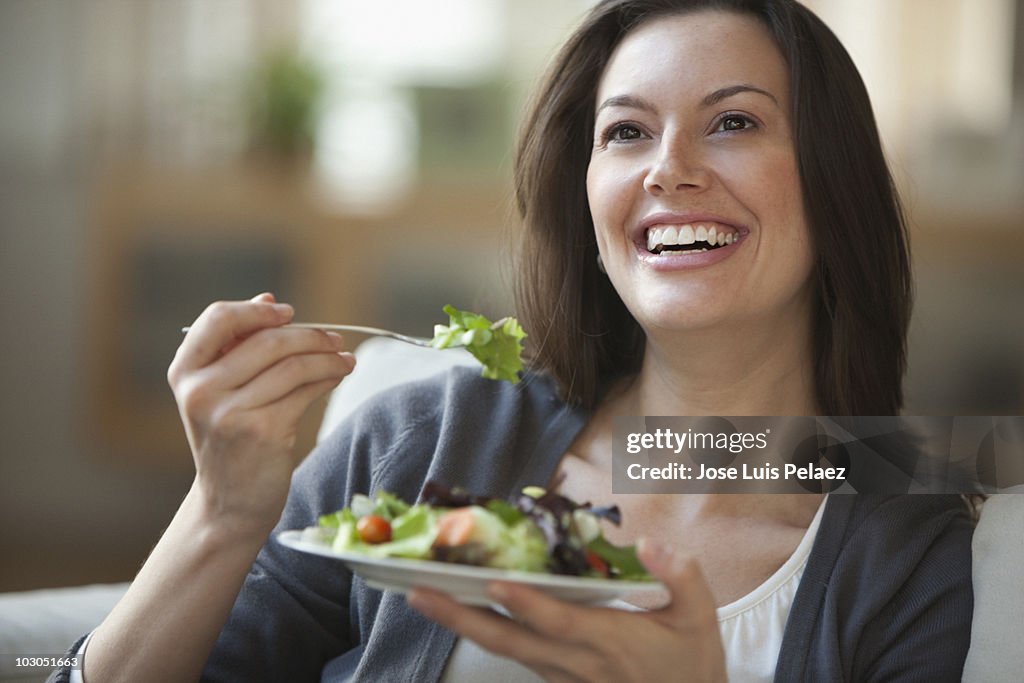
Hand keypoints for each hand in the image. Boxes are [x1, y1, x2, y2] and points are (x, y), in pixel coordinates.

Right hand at [167, 293, 355, 535]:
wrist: (229, 502)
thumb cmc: (230, 438)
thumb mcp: (220, 391)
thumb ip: (239, 345)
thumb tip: (270, 300)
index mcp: (185, 371)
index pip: (219, 318)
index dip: (257, 311)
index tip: (288, 313)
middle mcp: (201, 390)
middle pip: (268, 340)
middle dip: (310, 336)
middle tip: (334, 339)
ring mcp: (231, 412)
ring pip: (294, 365)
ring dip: (328, 357)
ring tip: (344, 359)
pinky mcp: (263, 432)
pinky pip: (306, 390)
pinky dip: (329, 378)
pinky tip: (338, 376)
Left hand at [408, 539, 726, 682]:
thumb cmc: (692, 664)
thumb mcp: (700, 618)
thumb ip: (680, 574)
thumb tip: (649, 542)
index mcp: (609, 642)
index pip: (560, 623)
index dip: (527, 604)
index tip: (496, 582)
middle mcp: (576, 661)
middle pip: (509, 641)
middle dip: (460, 617)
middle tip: (418, 592)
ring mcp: (562, 674)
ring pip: (504, 650)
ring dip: (463, 625)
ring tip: (424, 596)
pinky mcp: (557, 679)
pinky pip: (515, 655)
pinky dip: (486, 633)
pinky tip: (464, 612)